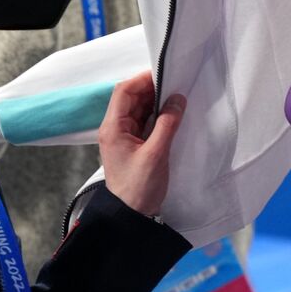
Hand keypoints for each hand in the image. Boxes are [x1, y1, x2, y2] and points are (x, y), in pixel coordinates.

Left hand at [98, 71, 185, 218]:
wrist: (131, 217)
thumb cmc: (138, 188)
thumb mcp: (156, 154)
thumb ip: (167, 124)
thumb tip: (177, 99)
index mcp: (113, 128)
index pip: (124, 91)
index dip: (143, 79)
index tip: (166, 74)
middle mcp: (115, 128)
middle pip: (131, 97)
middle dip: (153, 89)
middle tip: (176, 86)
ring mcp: (124, 136)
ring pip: (139, 108)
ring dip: (156, 102)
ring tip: (177, 99)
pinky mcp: (134, 144)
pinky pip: (145, 121)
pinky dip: (158, 115)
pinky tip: (172, 114)